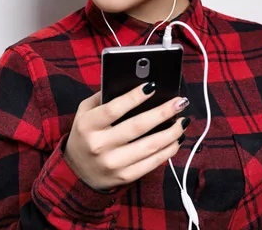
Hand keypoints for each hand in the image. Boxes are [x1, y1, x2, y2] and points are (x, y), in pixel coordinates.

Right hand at [63, 82, 189, 190]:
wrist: (78, 171)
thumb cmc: (85, 135)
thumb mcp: (84, 113)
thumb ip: (102, 98)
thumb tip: (132, 84)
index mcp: (87, 125)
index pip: (114, 108)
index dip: (134, 97)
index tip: (152, 86)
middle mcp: (99, 145)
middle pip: (137, 126)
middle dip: (163, 112)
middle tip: (180, 102)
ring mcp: (113, 163)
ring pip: (150, 146)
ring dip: (172, 132)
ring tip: (183, 121)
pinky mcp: (125, 177)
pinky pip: (152, 163)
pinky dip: (168, 150)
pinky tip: (176, 140)